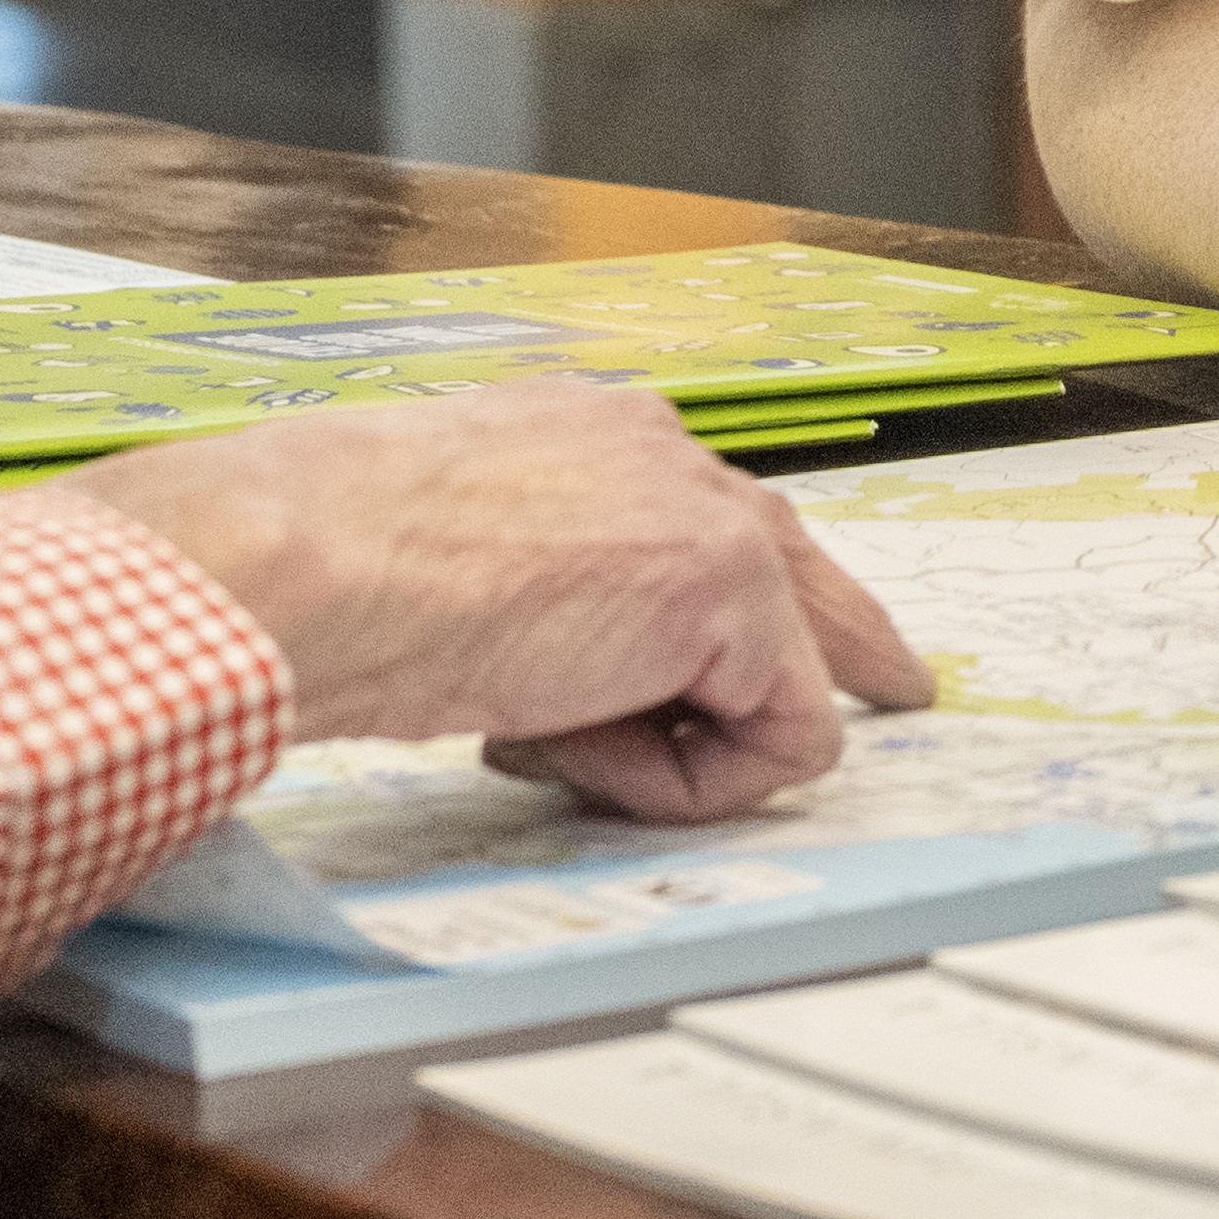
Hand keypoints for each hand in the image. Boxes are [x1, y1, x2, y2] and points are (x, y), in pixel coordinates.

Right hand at [77, 376, 941, 825]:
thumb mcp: (443, 561)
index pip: (699, 513)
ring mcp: (704, 511)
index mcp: (582, 437)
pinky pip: (778, 733)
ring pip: (773, 664)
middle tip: (901, 686)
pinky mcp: (729, 585)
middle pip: (791, 559)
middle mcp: (657, 450)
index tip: (757, 642)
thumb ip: (533, 589)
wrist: (317, 562)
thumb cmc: (330, 566)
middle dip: (842, 638)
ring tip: (542, 747)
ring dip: (672, 746)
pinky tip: (580, 757)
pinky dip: (694, 781)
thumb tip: (555, 663)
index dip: (744, 592)